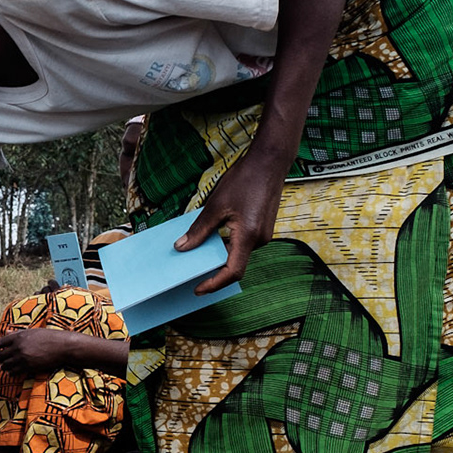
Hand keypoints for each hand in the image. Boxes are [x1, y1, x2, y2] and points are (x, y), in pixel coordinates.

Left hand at [0, 328, 74, 375]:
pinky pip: (14, 371)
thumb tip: (7, 332)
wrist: (62, 346)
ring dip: (4, 366)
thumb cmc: (49, 337)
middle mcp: (18, 347)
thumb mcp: (32, 332)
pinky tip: (11, 373)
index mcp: (18, 336)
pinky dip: (11, 372)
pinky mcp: (28, 366)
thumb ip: (18, 333)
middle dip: (0, 358)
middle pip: (2, 355)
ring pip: (6, 365)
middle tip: (0, 360)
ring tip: (4, 368)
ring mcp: (22, 357)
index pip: (1, 342)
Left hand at [177, 149, 284, 293]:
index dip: (215, 283)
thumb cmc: (245, 180)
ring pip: (238, 253)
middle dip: (213, 270)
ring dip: (218, 255)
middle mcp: (259, 240)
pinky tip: (211, 237)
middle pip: (234, 264)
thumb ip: (199, 230)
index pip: (232, 271)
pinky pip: (242, 243)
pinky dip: (226, 244)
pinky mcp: (262, 228)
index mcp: (249, 237)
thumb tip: (182, 247)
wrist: (270, 162)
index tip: (198, 289)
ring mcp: (263, 235)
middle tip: (189, 272)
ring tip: (196, 252)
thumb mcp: (215, 206)